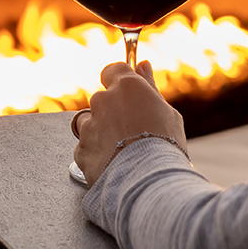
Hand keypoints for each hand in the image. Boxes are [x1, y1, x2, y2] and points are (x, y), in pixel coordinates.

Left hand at [72, 60, 185, 184]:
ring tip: (124, 152)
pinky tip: (114, 164)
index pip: (113, 70)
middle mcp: (102, 101)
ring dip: (102, 133)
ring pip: (91, 123)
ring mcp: (89, 125)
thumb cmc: (165, 147)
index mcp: (126, 87)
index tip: (127, 93)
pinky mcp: (81, 150)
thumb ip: (149, 87)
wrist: (149, 183)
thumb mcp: (167, 112)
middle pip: (103, 100)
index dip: (119, 81)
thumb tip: (143, 65)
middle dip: (113, 112)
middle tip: (134, 132)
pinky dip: (96, 154)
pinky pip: (86, 147)